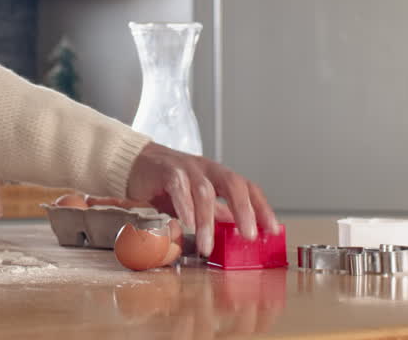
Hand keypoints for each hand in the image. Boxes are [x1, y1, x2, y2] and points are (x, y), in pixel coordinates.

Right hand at [125, 142, 277, 256]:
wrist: (135, 164)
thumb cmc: (167, 184)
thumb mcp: (196, 201)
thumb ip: (216, 213)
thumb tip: (237, 231)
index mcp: (218, 175)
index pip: (248, 187)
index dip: (262, 207)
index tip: (272, 229)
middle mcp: (206, 169)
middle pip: (233, 183)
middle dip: (244, 210)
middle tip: (248, 236)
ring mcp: (186, 168)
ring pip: (205, 191)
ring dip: (207, 220)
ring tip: (207, 244)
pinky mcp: (165, 171)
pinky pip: (178, 187)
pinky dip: (184, 206)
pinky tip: (187, 223)